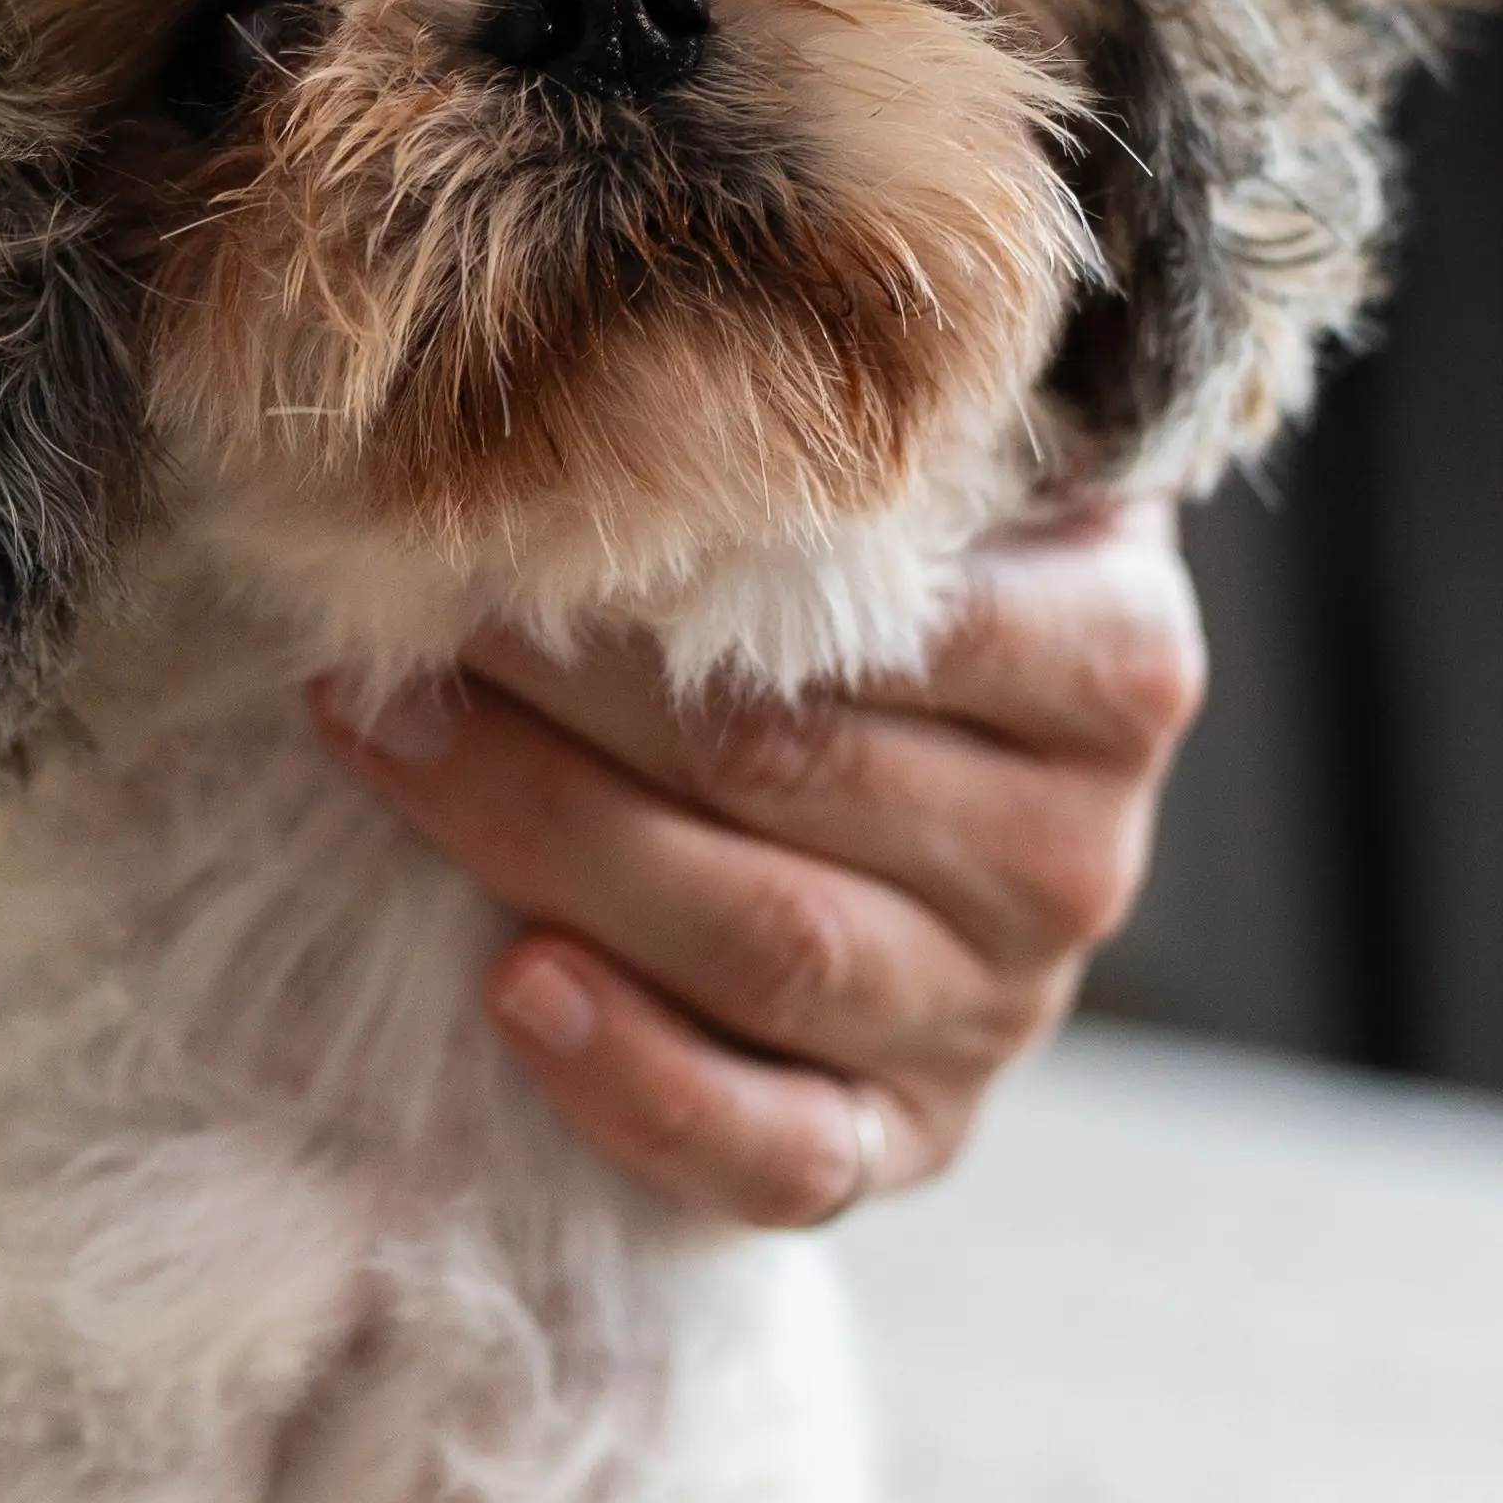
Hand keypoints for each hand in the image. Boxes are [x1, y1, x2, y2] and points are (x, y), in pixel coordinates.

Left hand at [312, 497, 1206, 1227]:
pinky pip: (781, 1156)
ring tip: (385, 748)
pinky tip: (512, 992)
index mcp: (1117, 664)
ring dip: (544, 844)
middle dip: (559, 694)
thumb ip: (869, 436)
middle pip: (788, 772)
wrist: (972, 782)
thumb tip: (643, 347)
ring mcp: (1000, 1015)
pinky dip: (639, 1084)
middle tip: (394, 626)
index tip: (494, 511)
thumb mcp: (941, 492)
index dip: (670, 566)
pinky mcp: (910, 1142)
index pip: (881, 622)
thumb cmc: (907, 599)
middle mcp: (1084, 854)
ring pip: (762, 945)